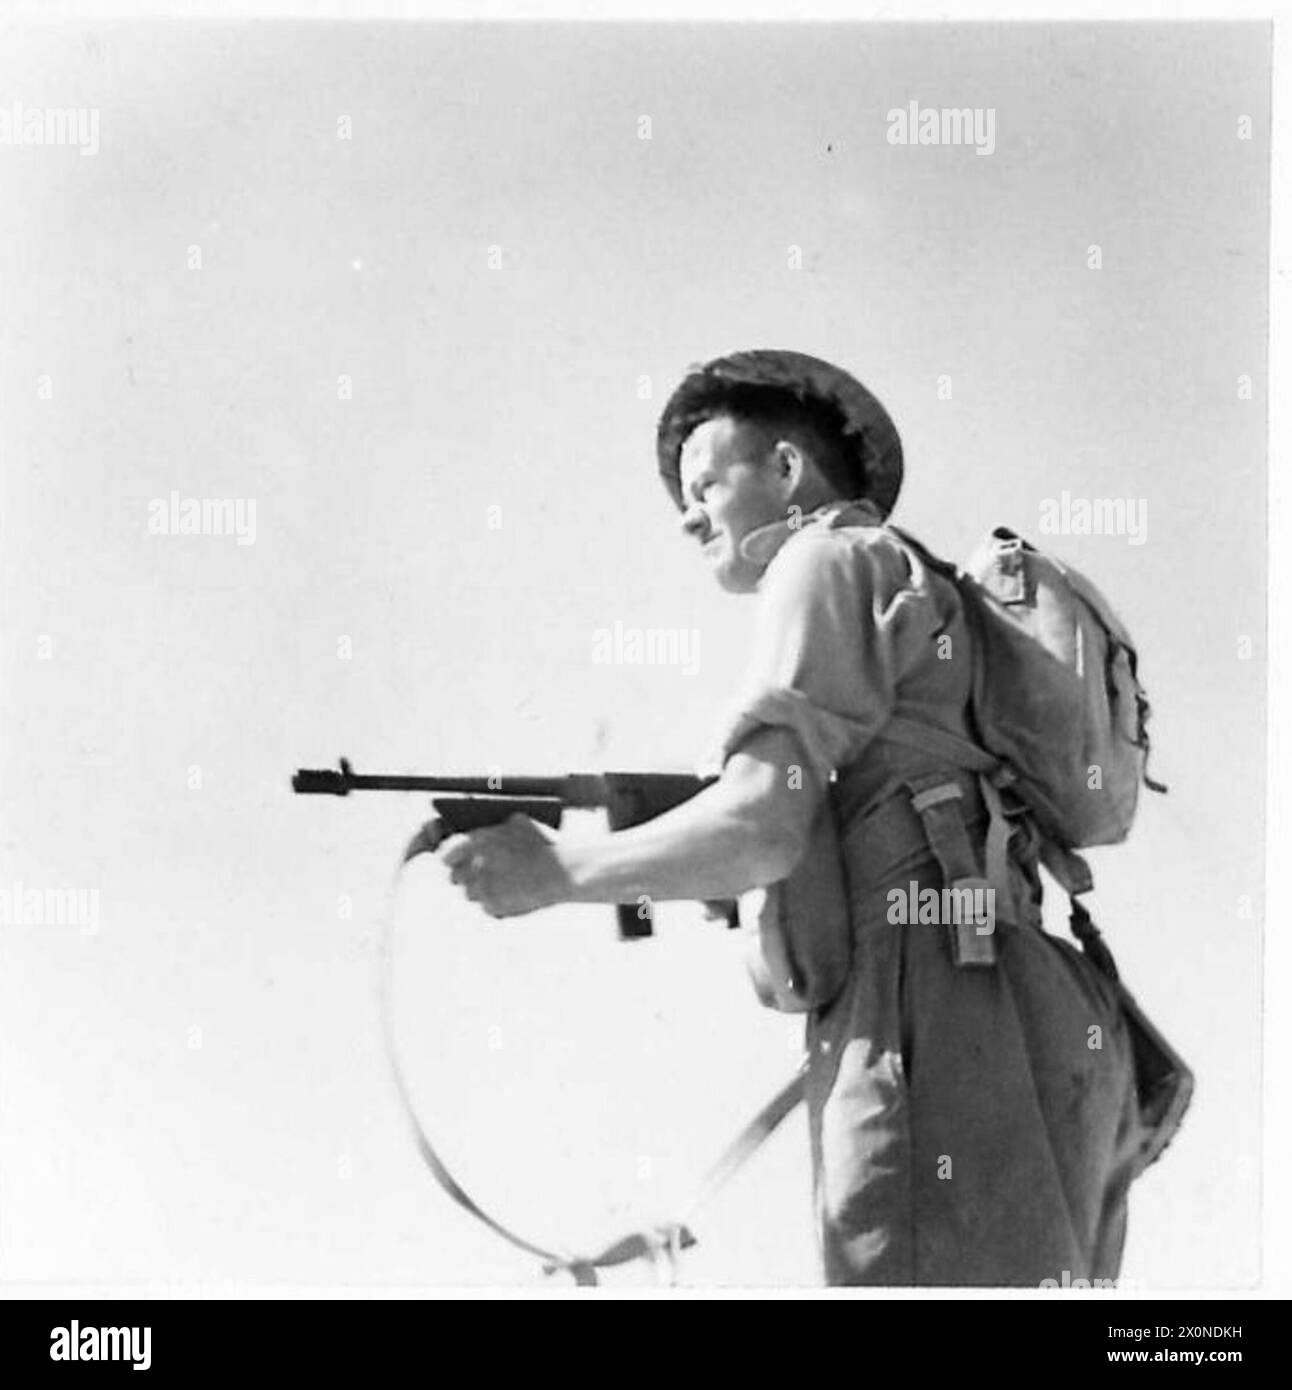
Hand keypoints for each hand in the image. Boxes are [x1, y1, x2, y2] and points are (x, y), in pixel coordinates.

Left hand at [438, 814, 573, 918]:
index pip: (445, 855)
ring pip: (470, 893)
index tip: (455, 860)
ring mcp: (481, 889)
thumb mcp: (519, 823)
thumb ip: (497, 826)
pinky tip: (512, 894)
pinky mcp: (492, 907)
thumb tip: (489, 826)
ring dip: (480, 889)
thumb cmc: (541, 845)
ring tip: (501, 883)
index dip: (450, 858)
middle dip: (465, 875)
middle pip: (455, 877)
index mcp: (475, 842)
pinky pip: (486, 906)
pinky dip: (495, 902)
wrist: (559, 873)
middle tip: (481, 872)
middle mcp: (472, 866)